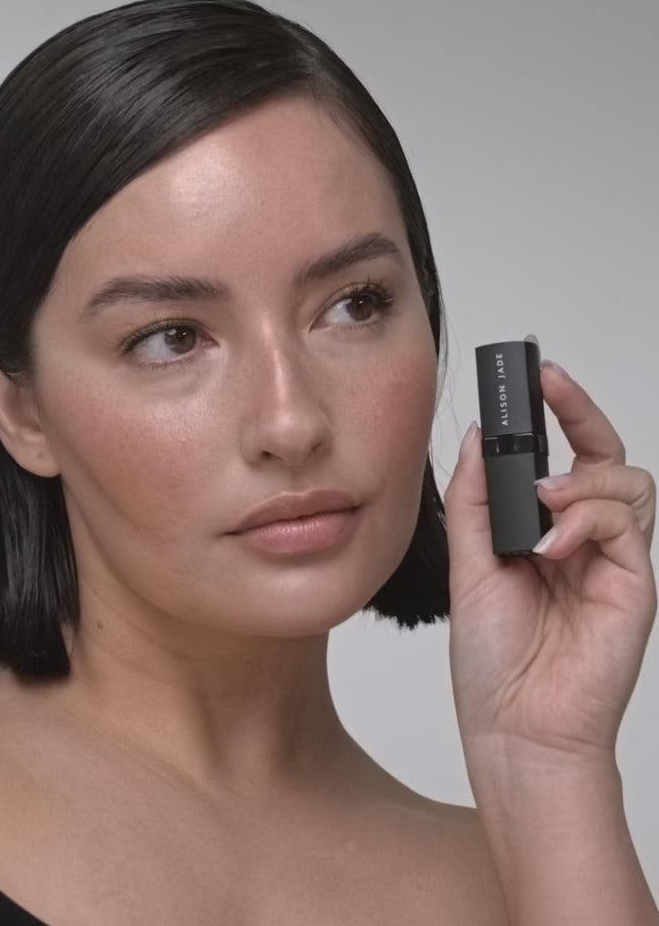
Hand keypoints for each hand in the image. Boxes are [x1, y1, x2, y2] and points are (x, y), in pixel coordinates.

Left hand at [443, 360, 656, 767]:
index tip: (530, 377)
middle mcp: (581, 538)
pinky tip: (552, 546)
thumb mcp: (469, 560)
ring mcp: (611, 560)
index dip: (552, 414)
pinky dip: (587, 521)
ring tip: (544, 499)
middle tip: (551, 384)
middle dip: (579, 411)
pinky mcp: (633, 584)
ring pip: (625, 482)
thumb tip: (474, 436)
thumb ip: (473, 499)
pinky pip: (626, 526)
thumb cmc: (492, 655)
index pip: (556, 458)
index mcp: (541, 529)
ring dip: (582, 478)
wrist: (514, 724)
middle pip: (603, 456)